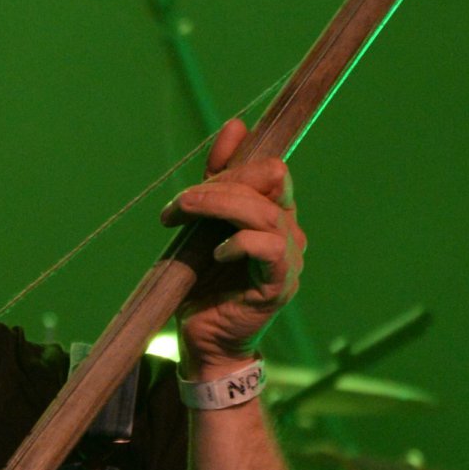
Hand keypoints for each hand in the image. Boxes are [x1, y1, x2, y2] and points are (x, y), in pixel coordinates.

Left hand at [162, 118, 305, 371]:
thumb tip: (236, 125)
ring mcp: (289, 257)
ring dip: (218, 206)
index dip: (232, 165)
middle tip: (180, 205)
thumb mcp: (204, 225)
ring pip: (263, 211)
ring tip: (184, 215)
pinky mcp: (279, 284)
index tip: (188, 190)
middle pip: (270, 179)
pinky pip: (268, 248)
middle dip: (220, 182)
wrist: (205, 344)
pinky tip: (216, 255)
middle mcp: (289, 231)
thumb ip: (218, 180)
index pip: (269, 168)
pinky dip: (238, 244)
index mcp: (275, 214)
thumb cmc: (203, 286)